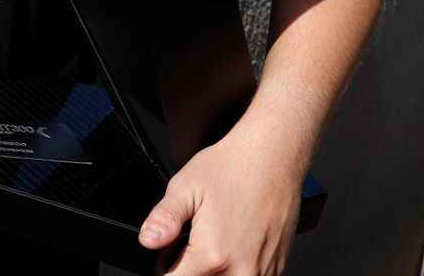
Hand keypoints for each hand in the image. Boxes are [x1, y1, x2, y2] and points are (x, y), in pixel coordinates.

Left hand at [139, 124, 305, 274]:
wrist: (272, 158)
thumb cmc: (231, 168)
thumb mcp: (185, 186)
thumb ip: (164, 219)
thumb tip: (147, 240)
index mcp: (212, 256)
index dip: (166, 267)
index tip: (168, 252)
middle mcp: (241, 272)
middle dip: (189, 268)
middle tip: (191, 239)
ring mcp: (262, 273)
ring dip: (214, 269)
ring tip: (214, 238)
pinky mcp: (276, 269)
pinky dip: (236, 267)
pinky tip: (233, 241)